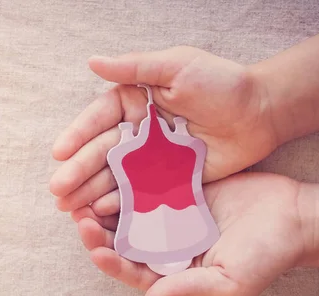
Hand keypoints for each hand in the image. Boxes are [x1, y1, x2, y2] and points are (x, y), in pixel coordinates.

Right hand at [50, 46, 277, 212]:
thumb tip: (93, 61)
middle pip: (101, 152)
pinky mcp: (166, 179)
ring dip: (89, 191)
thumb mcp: (176, 67)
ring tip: (68, 207)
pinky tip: (99, 211)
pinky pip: (137, 192)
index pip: (99, 119)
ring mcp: (150, 158)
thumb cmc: (221, 83)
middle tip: (57, 190)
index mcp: (134, 101)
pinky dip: (118, 202)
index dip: (77, 136)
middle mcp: (137, 130)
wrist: (261, 113)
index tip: (59, 153)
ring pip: (114, 176)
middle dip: (77, 171)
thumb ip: (134, 68)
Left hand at [72, 172, 304, 295]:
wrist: (294, 215)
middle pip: (123, 241)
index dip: (112, 263)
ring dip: (107, 205)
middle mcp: (166, 245)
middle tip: (80, 217)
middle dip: (99, 232)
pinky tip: (115, 171)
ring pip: (129, 213)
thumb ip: (190, 289)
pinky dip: (130, 182)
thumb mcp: (232, 281)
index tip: (96, 251)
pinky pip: (148, 186)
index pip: (133, 270)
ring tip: (86, 195)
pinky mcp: (179, 189)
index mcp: (173, 271)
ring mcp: (170, 216)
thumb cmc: (267, 255)